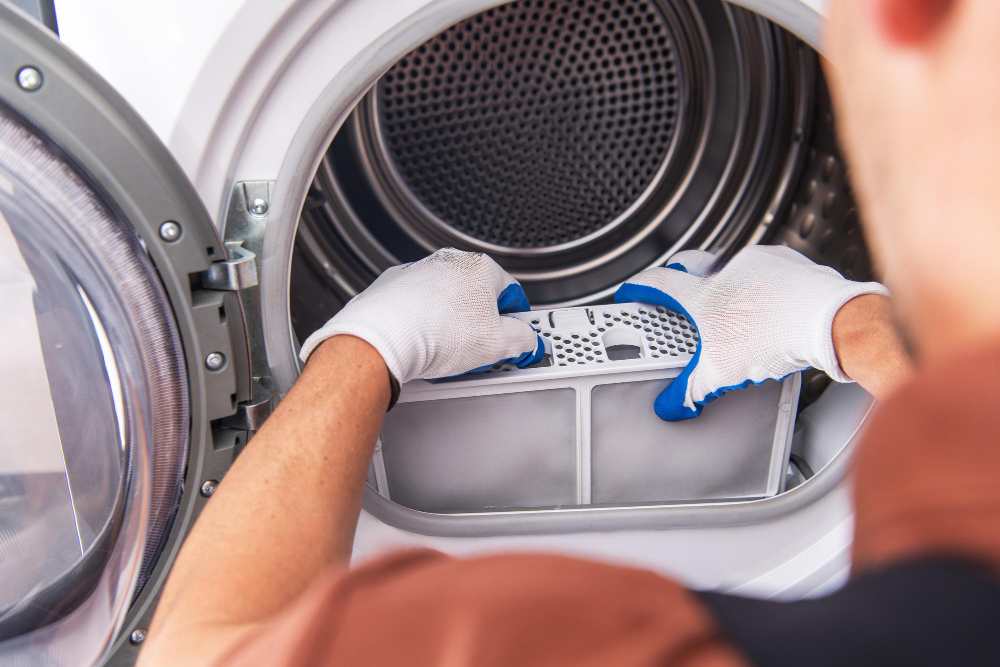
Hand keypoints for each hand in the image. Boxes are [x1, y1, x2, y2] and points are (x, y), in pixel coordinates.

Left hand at [299, 248, 543, 383]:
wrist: (382, 338)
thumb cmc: (436, 335)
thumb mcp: (498, 345)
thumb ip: (523, 339)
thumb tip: (527, 339)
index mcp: (480, 268)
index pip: (512, 294)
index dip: (516, 322)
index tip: (513, 339)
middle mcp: (449, 262)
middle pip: (478, 296)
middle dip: (481, 324)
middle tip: (479, 350)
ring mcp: (418, 272)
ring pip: (446, 300)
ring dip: (451, 323)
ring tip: (446, 352)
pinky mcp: (393, 286)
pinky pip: (417, 305)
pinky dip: (422, 321)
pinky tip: (422, 343)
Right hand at [615, 245, 888, 420]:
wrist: (830, 321)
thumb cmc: (777, 338)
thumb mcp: (723, 374)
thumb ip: (692, 391)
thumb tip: (673, 406)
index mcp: (704, 294)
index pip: (659, 283)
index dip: (639, 288)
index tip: (631, 291)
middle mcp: (728, 270)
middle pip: (690, 262)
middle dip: (678, 273)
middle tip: (678, 289)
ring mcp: (760, 262)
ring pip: (730, 263)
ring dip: (724, 279)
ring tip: (731, 305)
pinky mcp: (790, 263)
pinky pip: (766, 267)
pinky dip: (760, 282)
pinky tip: (770, 304)